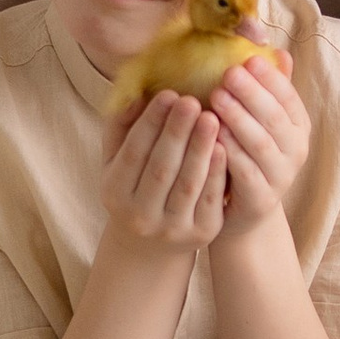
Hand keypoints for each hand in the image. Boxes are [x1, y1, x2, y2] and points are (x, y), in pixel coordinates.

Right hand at [101, 84, 226, 249]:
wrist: (151, 246)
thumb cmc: (134, 188)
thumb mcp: (116, 162)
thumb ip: (121, 127)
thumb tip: (135, 92)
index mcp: (114, 192)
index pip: (133, 153)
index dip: (150, 123)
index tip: (168, 94)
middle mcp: (140, 215)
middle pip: (161, 168)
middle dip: (177, 133)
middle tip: (192, 101)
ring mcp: (172, 228)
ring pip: (188, 184)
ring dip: (200, 149)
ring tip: (212, 118)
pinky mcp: (201, 234)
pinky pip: (210, 199)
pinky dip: (217, 172)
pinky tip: (224, 146)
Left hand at [210, 55, 312, 239]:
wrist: (242, 211)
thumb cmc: (246, 154)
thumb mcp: (258, 120)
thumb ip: (266, 89)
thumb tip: (276, 49)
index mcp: (297, 125)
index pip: (288, 97)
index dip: (270, 78)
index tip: (247, 60)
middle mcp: (295, 150)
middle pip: (275, 117)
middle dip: (252, 94)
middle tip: (227, 74)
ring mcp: (281, 176)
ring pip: (260, 144)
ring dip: (238, 119)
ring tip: (215, 99)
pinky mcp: (261, 198)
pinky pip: (245, 172)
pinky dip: (228, 153)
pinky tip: (210, 137)